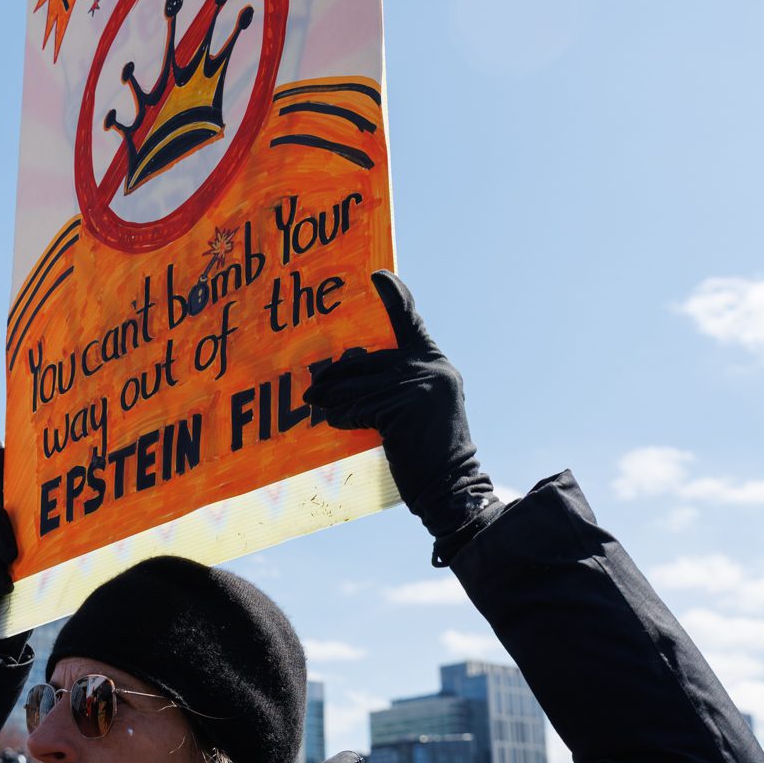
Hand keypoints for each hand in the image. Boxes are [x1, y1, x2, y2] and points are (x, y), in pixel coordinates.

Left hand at [303, 273, 497, 556]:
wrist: (450, 487)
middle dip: (336, 375)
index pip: (411, 322)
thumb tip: (343, 372)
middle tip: (312, 388)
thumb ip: (393, 385)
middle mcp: (429, 368)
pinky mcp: (402, 405)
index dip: (395, 295)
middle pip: (368, 361)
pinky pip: (357, 405)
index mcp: (435, 364)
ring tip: (314, 405)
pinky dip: (340, 414)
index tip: (378, 275)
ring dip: (330, 398)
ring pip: (356, 384)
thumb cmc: (427, 453)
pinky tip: (332, 420)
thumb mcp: (416, 410)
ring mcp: (417, 385)